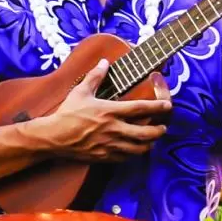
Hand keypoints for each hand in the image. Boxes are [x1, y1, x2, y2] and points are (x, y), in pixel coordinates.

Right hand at [45, 60, 169, 162]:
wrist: (54, 137)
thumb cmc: (67, 113)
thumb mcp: (80, 92)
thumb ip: (95, 76)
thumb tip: (104, 62)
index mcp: (110, 111)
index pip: (140, 108)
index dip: (157, 106)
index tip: (167, 106)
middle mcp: (114, 129)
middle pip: (146, 133)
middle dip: (159, 131)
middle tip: (162, 128)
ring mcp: (110, 145)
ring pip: (139, 148)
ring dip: (149, 144)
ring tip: (151, 140)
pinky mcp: (104, 156)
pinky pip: (125, 158)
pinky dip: (133, 154)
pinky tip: (133, 149)